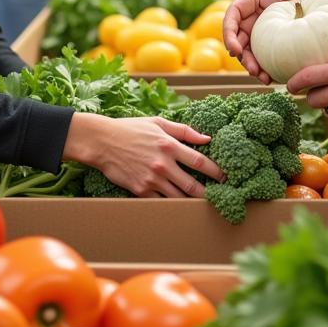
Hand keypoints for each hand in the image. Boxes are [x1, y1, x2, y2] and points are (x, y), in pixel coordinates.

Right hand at [64, 112, 222, 196]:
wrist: (102, 142)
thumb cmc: (131, 129)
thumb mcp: (158, 123)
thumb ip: (184, 130)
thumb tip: (206, 138)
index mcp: (169, 145)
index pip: (199, 161)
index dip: (215, 171)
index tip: (225, 177)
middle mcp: (163, 164)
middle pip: (192, 185)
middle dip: (208, 193)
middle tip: (219, 196)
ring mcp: (151, 179)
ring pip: (178, 197)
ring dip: (192, 201)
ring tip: (203, 203)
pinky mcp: (140, 190)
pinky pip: (161, 200)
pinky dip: (171, 202)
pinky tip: (180, 203)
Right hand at [222, 0, 327, 83]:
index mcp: (258, 0)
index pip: (234, 12)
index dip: (228, 30)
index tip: (235, 48)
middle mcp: (256, 18)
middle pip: (237, 36)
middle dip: (239, 54)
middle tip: (252, 69)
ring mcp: (263, 34)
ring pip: (247, 52)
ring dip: (251, 66)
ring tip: (263, 78)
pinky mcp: (272, 49)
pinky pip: (262, 60)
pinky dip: (263, 70)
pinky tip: (271, 79)